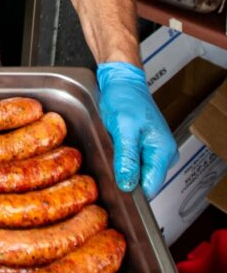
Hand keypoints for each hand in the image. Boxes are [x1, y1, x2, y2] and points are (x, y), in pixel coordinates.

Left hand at [97, 62, 177, 197]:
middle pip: (145, 181)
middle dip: (126, 178)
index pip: (151, 187)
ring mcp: (156, 150)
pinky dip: (122, 159)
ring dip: (123, 167)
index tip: (115, 188)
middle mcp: (163, 154)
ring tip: (112, 150)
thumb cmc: (124, 98)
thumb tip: (128, 185)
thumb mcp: (123, 128)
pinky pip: (134, 162)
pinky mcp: (146, 146)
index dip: (132, 191)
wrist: (122, 81)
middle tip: (109, 163)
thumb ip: (127, 158)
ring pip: (138, 172)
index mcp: (162, 152)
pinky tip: (114, 148)